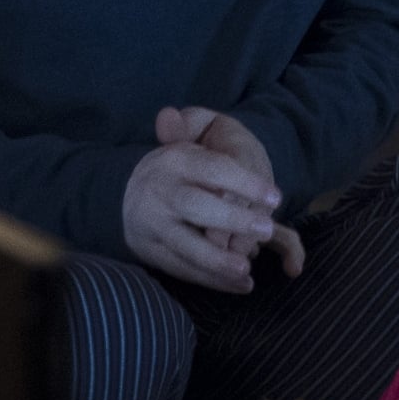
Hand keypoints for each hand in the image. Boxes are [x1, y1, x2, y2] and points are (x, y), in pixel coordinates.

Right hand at [122, 108, 302, 291]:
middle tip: (266, 228)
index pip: (212, 168)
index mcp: (174, 160)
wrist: (123, 196)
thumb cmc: (174, 168)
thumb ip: (189, 125)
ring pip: (186, 245)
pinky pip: (183, 268)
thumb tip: (168, 115)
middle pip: (197, 207)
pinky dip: (211, 280)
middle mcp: (161, 192)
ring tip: (247, 270)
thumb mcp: (183, 139)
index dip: (244, 182)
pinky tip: (240, 284)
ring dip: (217, 261)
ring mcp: (154, 226)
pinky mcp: (152, 252)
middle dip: (232, 220)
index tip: (275, 197)